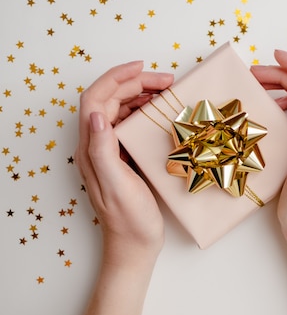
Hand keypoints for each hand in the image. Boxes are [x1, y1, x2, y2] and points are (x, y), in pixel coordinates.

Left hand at [71, 61, 173, 314]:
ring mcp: (110, 151)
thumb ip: (103, 150)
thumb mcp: (116, 185)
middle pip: (109, 100)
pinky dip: (145, 113)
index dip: (116, 78)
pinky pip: (130, 125)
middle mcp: (97, 145)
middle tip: (166, 81)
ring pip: (120, 110)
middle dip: (135, 83)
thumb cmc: (129, 219)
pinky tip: (162, 115)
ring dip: (140, 95)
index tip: (143, 68)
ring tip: (166, 93)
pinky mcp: (124, 158)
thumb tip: (96, 116)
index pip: (96, 99)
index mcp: (92, 148)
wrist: (135, 245)